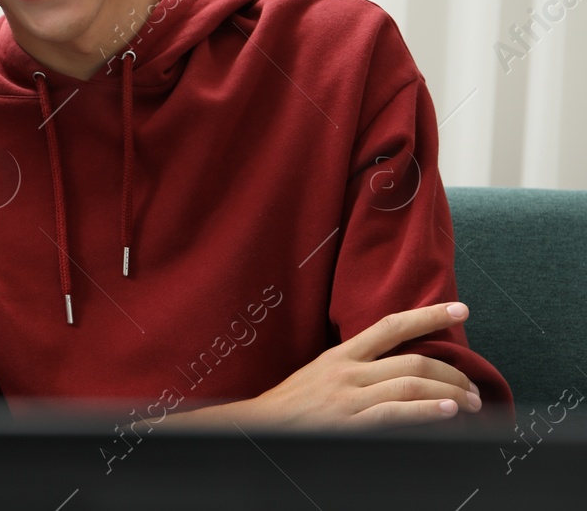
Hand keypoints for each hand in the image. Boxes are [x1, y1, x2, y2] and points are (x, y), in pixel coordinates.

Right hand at [239, 302, 482, 428]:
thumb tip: (399, 366)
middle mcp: (348, 371)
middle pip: (412, 360)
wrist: (260, 425)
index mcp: (342, 355)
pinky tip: (447, 412)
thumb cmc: (294, 403)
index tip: (459, 309)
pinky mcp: (350, 423)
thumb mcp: (321, 373)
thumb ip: (356, 367)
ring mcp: (349, 397)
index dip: (428, 315)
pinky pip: (396, 413)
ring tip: (471, 403)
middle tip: (474, 386)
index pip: (391, 326)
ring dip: (450, 393)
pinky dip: (427, 411)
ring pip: (411, 384)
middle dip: (453, 372)